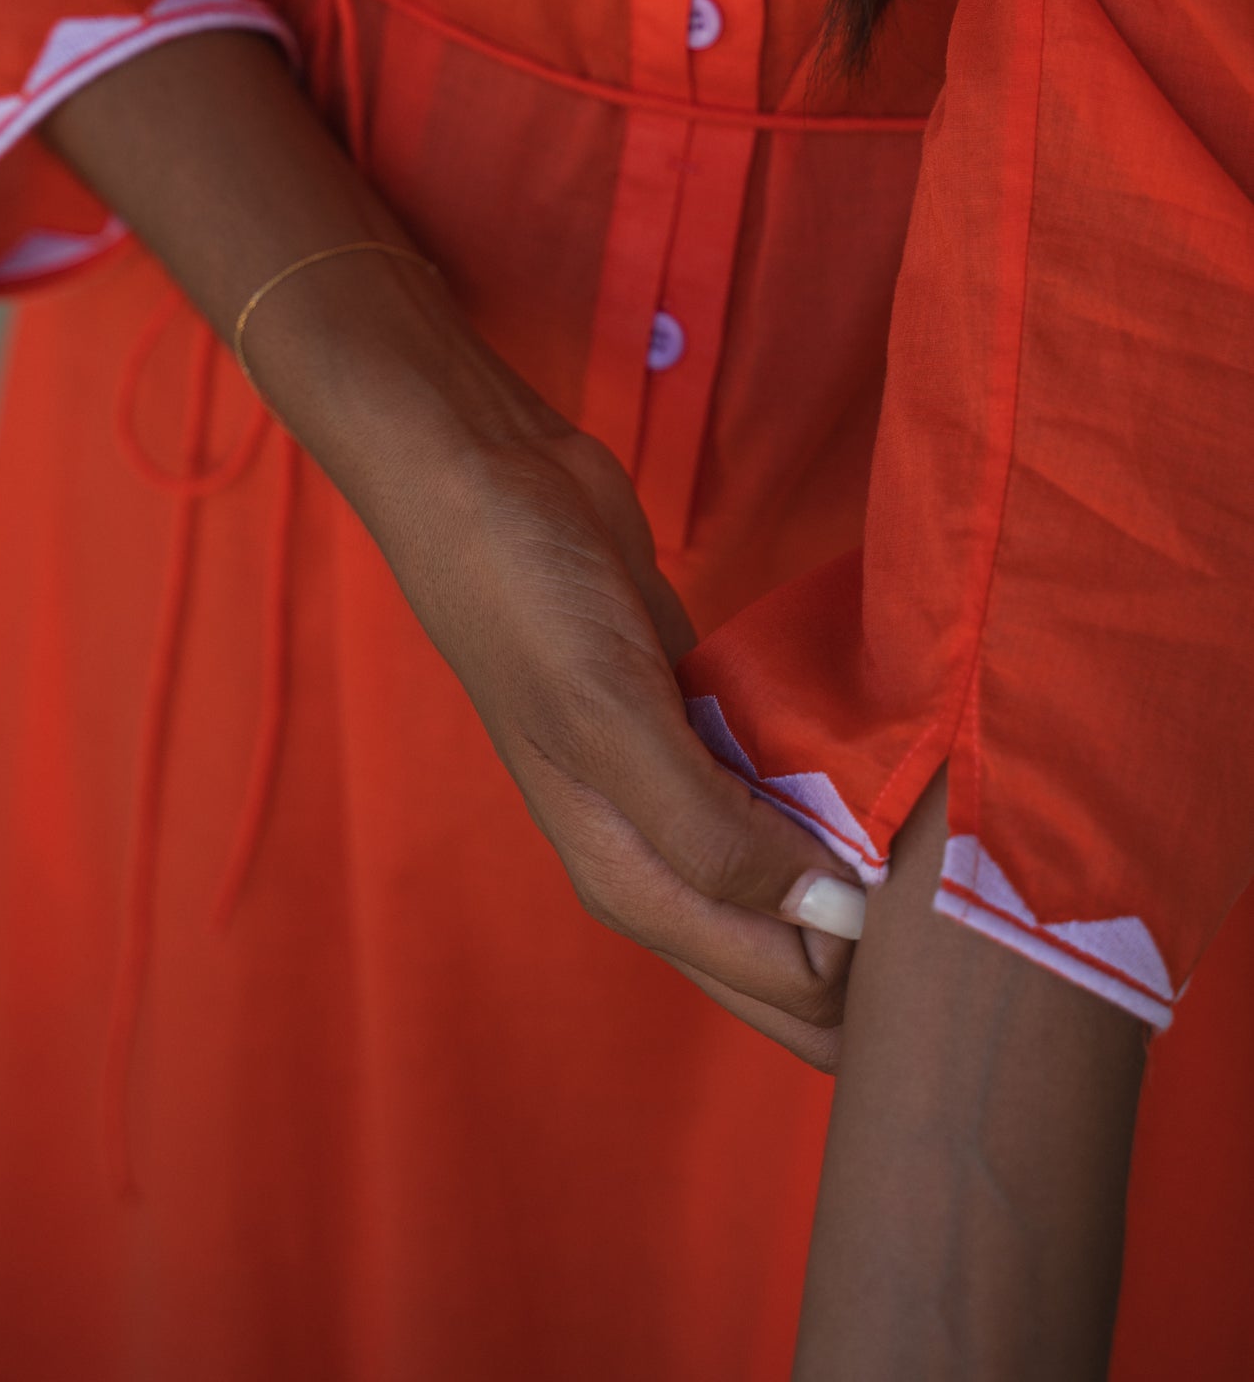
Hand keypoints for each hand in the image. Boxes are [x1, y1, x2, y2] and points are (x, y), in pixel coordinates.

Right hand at [34, 29, 864, 1065]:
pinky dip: (844, 782)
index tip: (963, 934)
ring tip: (967, 838)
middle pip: (795, 950)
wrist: (486, 479)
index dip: (874, 983)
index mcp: (632, 877)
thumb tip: (830, 928)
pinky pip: (793, 780)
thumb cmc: (529, 603)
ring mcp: (685, 783)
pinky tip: (905, 762)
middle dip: (884, 948)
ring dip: (873, 862)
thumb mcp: (612, 722)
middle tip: (980, 896)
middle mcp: (662, 850)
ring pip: (802, 864)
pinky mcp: (706, 717)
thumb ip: (713, 836)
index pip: (781, 987)